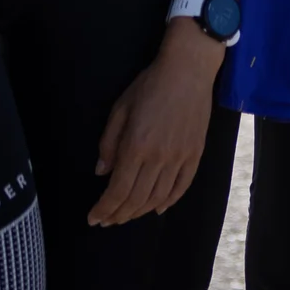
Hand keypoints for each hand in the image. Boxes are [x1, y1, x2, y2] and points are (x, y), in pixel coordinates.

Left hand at [89, 19, 225, 226]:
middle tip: (107, 220)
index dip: (104, 208)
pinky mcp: (195, 154)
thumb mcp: (120, 108)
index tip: (93, 218)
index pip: (118, 190)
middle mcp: (158, 157)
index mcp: (136, 146)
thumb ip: (109, 142)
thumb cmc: (150, 84)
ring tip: (126, 216)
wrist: (188, 69)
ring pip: (158, 197)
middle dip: (118, 214)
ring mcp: (179, 157)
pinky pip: (181, 187)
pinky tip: (157, 208)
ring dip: (139, 212)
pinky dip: (169, 202)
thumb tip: (102, 172)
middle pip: (136, 199)